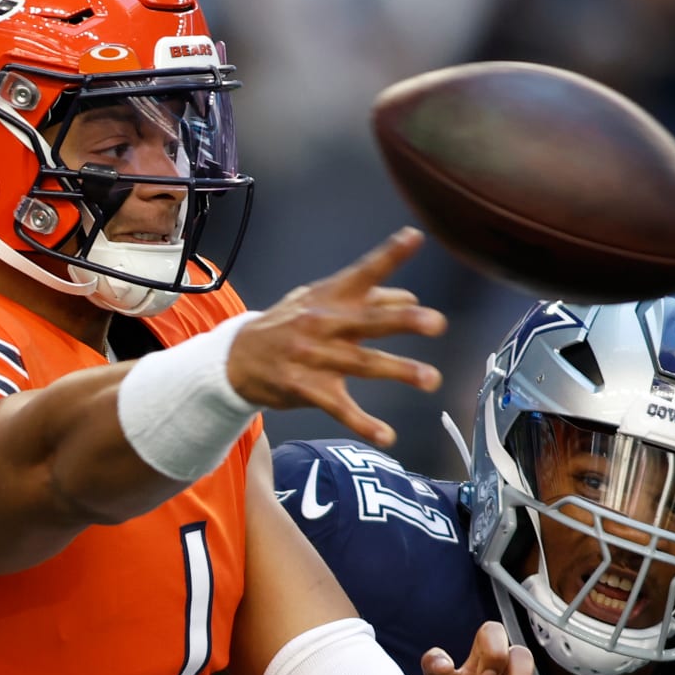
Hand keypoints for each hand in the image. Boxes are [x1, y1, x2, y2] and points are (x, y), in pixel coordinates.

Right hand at [226, 227, 445, 446]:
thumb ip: (366, 298)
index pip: (363, 272)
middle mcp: (324, 323)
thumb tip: (409, 297)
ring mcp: (315, 357)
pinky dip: (363, 423)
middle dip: (403, 321)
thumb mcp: (320, 301)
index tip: (414, 238)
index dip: (389, 255)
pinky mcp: (307, 388)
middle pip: (368, 320)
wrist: (238, 358)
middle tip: (436, 322)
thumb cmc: (289, 325)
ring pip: (362, 364)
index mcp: (330, 297)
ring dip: (398, 370)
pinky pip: (339, 408)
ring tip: (431, 378)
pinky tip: (387, 436)